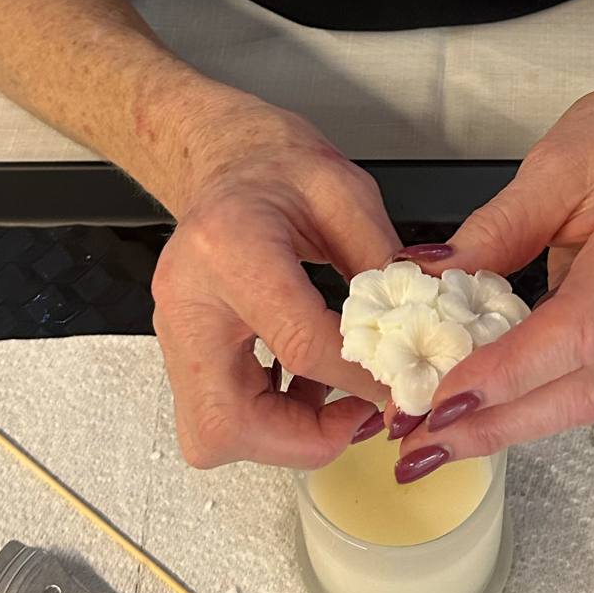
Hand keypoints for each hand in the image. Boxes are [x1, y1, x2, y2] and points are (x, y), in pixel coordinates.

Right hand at [147, 86, 394, 468]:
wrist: (220, 154)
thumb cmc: (274, 163)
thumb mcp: (346, 193)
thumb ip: (383, 262)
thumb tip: (418, 328)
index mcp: (230, 248)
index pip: (297, 343)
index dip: (358, 379)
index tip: (401, 387)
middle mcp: (188, 300)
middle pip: (227, 421)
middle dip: (302, 438)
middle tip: (357, 415)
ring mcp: (175, 332)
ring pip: (213, 434)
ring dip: (284, 435)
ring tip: (336, 397)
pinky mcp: (180, 351)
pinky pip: (216, 415)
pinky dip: (267, 419)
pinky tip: (306, 383)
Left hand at [393, 84, 593, 477]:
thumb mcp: (549, 168)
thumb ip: (491, 232)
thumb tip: (424, 281)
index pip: (579, 328)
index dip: (510, 371)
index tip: (445, 398)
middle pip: (586, 386)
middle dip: (499, 422)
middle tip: (423, 441)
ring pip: (587, 396)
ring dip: (508, 423)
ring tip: (436, 436)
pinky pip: (586, 379)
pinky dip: (527, 398)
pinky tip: (477, 409)